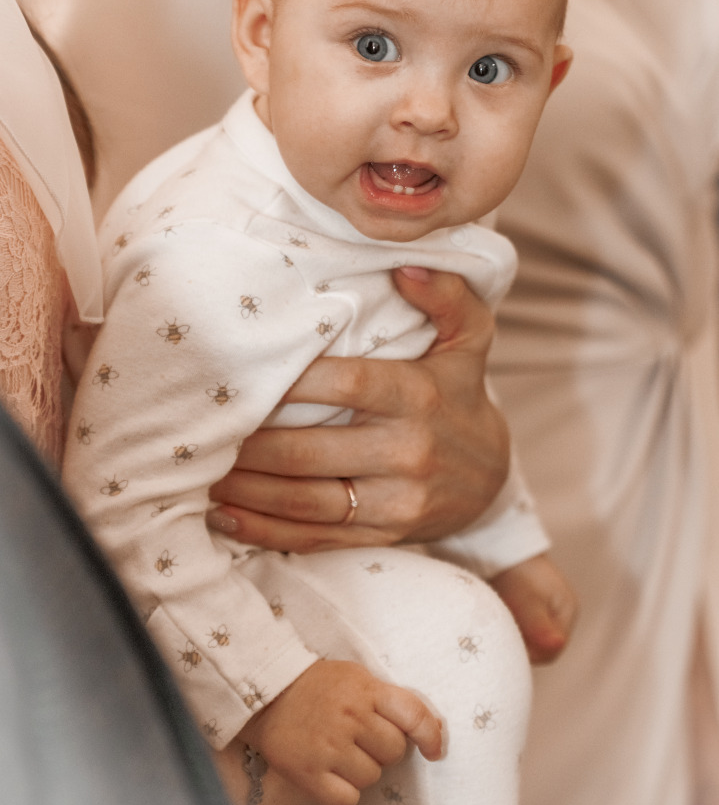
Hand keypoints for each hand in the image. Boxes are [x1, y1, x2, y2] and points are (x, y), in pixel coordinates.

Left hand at [208, 268, 509, 551]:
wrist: (490, 474)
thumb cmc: (459, 390)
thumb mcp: (470, 336)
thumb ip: (445, 295)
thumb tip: (405, 265)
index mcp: (418, 395)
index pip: (344, 384)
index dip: (288, 382)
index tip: (239, 374)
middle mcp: (407, 452)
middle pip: (309, 451)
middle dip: (248, 443)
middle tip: (203, 427)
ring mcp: (395, 502)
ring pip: (304, 501)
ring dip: (245, 489)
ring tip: (201, 470)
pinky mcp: (382, 535)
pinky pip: (314, 539)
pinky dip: (263, 531)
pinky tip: (224, 515)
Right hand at [241, 660, 442, 804]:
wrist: (266, 691)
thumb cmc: (317, 685)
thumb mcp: (355, 677)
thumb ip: (386, 698)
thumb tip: (427, 728)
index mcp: (366, 689)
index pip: (413, 714)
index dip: (431, 735)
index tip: (434, 750)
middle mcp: (351, 716)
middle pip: (393, 751)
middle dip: (382, 748)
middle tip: (360, 738)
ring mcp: (329, 745)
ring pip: (372, 777)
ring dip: (360, 770)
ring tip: (339, 751)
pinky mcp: (309, 772)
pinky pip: (347, 800)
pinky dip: (342, 792)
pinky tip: (330, 773)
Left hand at [491, 553, 577, 663]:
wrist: (499, 543)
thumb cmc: (517, 570)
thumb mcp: (528, 600)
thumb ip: (540, 626)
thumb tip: (556, 646)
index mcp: (567, 611)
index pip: (552, 650)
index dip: (531, 653)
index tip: (509, 644)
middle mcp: (558, 612)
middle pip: (541, 645)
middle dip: (521, 645)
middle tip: (501, 636)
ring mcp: (544, 608)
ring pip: (530, 637)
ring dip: (513, 635)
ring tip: (497, 625)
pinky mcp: (527, 605)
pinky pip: (520, 626)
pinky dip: (509, 626)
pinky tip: (496, 619)